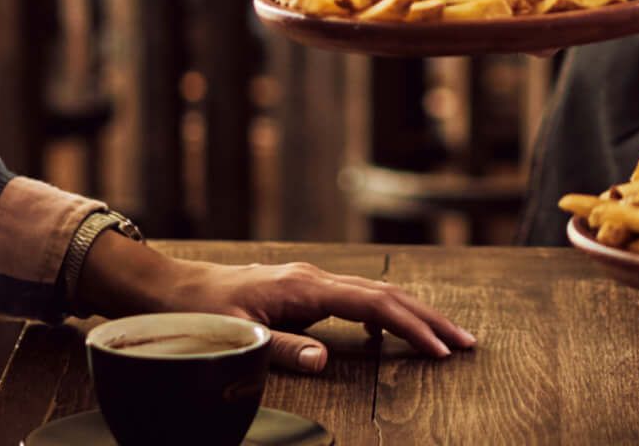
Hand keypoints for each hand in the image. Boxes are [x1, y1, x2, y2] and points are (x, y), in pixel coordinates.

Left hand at [157, 259, 475, 374]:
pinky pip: (356, 301)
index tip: (442, 349)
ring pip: (375, 296)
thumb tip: (327, 359)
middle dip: (428, 319)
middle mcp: (314, 279)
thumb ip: (282, 348)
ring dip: (411, 316)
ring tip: (445, 340)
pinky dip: (383, 317)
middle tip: (467, 342)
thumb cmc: (201, 313)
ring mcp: (311, 283)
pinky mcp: (305, 292)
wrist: (171, 288)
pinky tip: (389, 338)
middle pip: (385, 295)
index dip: (411, 327)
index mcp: (304, 288)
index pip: (373, 305)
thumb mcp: (236, 336)